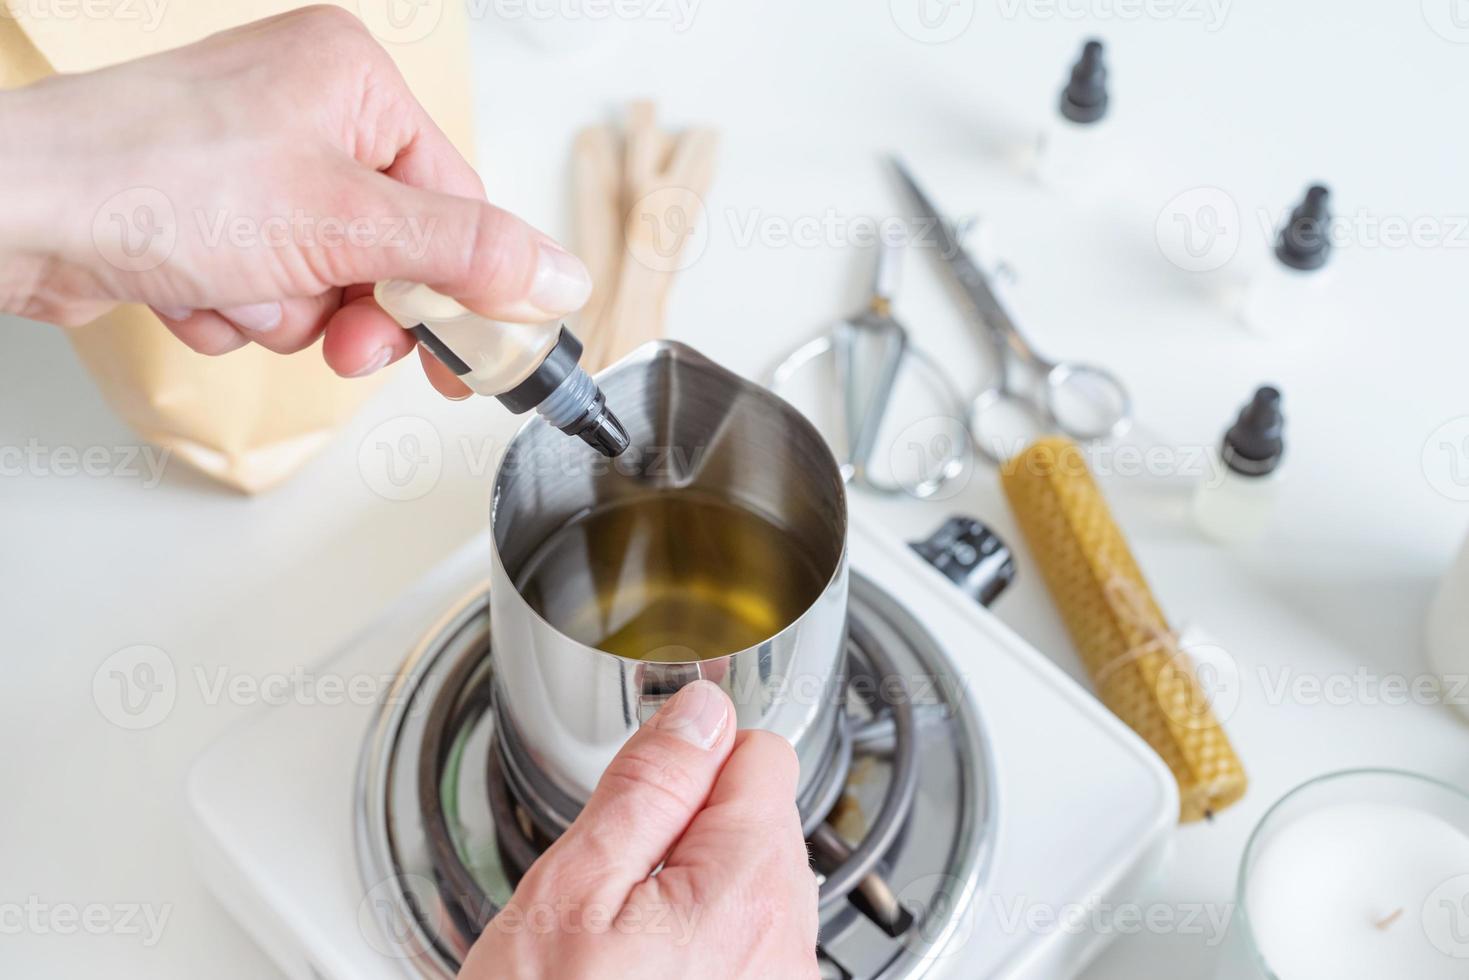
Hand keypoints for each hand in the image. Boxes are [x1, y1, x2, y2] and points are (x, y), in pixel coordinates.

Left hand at [0, 5, 591, 396]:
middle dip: (358, 306)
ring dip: (289, 312)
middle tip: (346, 338)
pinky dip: (239, 308)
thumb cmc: (154, 179)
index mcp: (355, 81)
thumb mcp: (347, 225)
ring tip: (239, 288)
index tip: (470, 356)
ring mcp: (253, 163)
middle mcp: (307, 111)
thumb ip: (467, 256)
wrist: (16, 209)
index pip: (455, 202)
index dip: (461, 287)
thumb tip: (559, 278)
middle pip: (392, 248)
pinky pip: (268, 289)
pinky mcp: (209, 213)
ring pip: (328, 281)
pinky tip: (194, 286)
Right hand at [462, 680, 819, 979]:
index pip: (758, 753)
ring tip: (620, 939)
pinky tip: (641, 974)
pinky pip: (745, 941)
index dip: (689, 763)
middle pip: (758, 820)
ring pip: (748, 882)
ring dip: (690, 889)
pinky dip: (698, 944)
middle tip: (612, 885)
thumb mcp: (573, 892)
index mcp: (749, 886)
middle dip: (687, 830)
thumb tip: (698, 711)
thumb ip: (648, 788)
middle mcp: (787, 939)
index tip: (643, 796)